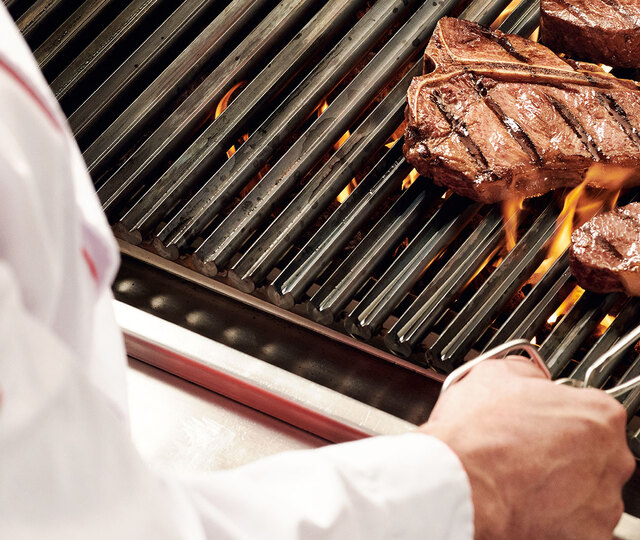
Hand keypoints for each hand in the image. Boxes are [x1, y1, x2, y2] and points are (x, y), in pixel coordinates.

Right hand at [420, 357, 635, 539]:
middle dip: (564, 451)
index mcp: (598, 414)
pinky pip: (575, 523)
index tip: (539, 418)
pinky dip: (554, 518)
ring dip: (560, 486)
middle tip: (525, 448)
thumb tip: (529, 377)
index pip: (591, 409)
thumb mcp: (495, 373)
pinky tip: (523, 502)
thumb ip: (527, 373)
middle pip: (593, 451)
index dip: (558, 412)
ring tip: (518, 477)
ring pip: (587, 490)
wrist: (457, 483)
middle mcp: (612, 459)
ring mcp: (602, 502)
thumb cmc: (477, 433)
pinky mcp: (586, 536)